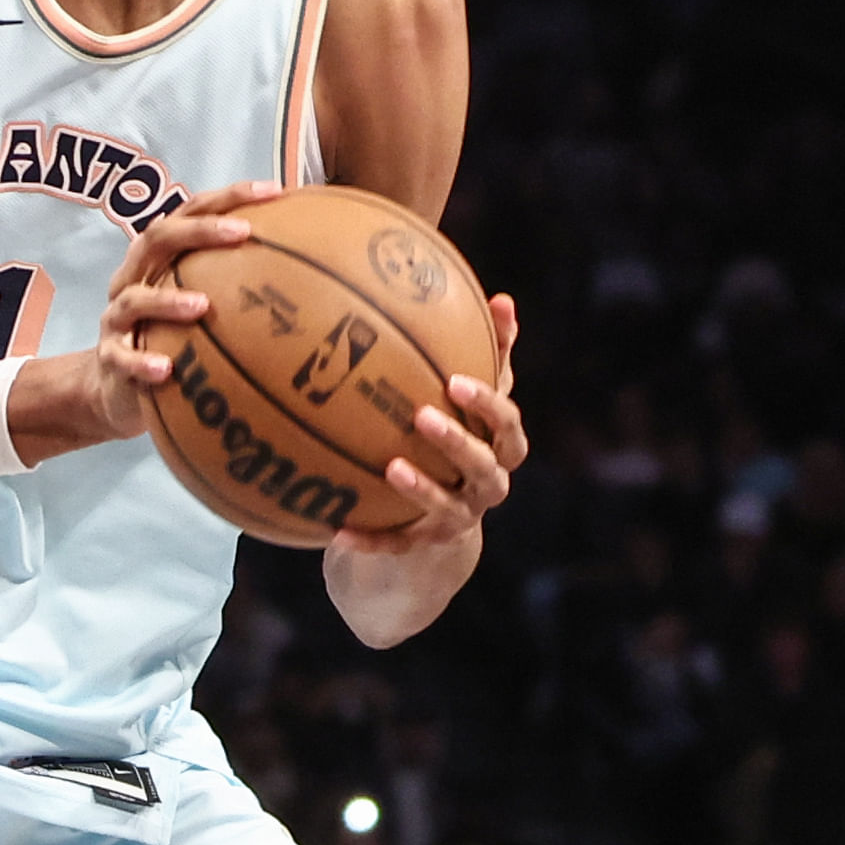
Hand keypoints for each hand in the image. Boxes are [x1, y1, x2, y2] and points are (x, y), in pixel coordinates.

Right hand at [6, 180, 278, 460]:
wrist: (117, 390)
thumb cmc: (171, 340)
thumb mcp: (202, 310)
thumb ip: (239, 287)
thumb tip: (316, 274)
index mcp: (159, 260)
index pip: (190, 213)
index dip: (229, 197)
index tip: (274, 191)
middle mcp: (134, 279)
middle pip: (156, 238)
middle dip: (198, 230)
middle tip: (241, 233)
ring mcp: (117, 319)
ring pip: (135, 299)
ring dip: (167, 300)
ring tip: (201, 305)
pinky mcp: (110, 358)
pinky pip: (122, 358)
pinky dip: (141, 362)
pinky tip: (166, 370)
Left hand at [328, 292, 528, 563]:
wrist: (447, 511)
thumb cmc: (464, 433)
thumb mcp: (479, 396)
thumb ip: (492, 352)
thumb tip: (503, 299)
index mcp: (503, 448)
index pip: (507, 425)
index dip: (487, 405)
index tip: (456, 381)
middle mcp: (488, 484)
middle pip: (483, 466)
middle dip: (456, 441)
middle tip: (422, 415)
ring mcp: (459, 518)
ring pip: (447, 508)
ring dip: (421, 489)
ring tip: (390, 466)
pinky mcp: (425, 543)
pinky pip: (398, 545)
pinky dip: (370, 541)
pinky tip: (337, 530)